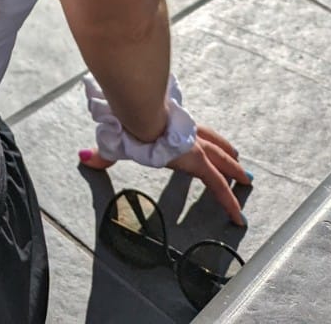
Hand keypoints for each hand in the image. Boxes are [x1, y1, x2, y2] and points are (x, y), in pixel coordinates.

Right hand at [79, 124, 251, 225]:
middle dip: (227, 154)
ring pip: (222, 162)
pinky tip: (237, 216)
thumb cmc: (127, 122)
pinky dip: (229, 202)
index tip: (210, 144)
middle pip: (214, 144)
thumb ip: (105, 153)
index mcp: (170, 128)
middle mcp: (187, 135)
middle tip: (239, 161)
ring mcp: (195, 148)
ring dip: (234, 171)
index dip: (203, 139)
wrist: (138, 114)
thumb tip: (84, 157)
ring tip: (245, 179)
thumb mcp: (116, 141)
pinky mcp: (198, 161)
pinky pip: (219, 186)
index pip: (193, 134)